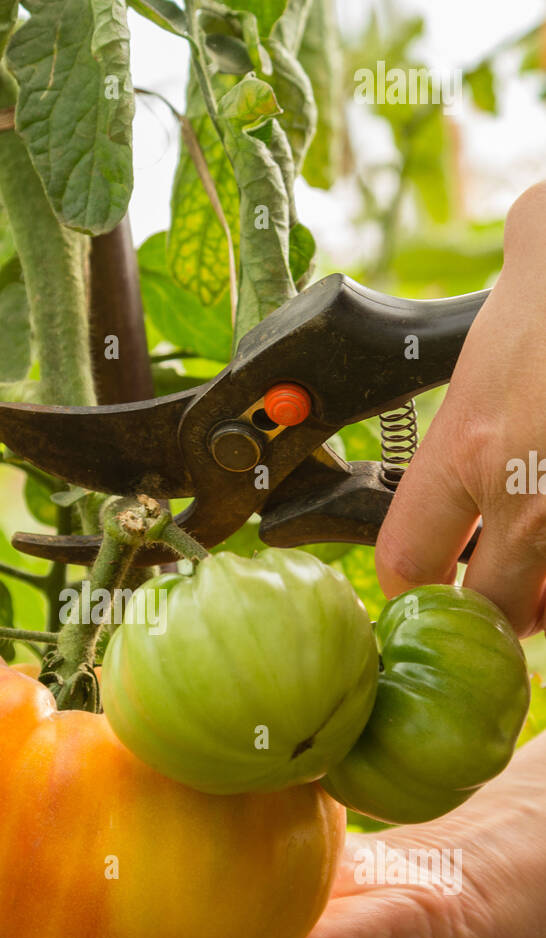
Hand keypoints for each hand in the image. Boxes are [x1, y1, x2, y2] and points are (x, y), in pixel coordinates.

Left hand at [376, 181, 545, 635]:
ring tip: (538, 566)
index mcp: (468, 448)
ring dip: (544, 591)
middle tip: (499, 587)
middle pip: (494, 608)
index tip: (420, 586)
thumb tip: (474, 350)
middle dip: (495, 606)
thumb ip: (468, 379)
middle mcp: (526, 495)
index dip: (410, 586)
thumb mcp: (493, 329)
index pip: (406, 561)